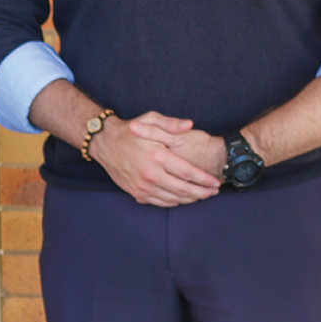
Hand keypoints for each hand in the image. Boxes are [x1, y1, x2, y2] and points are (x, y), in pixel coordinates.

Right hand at [89, 111, 222, 206]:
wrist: (105, 143)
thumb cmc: (131, 130)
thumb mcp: (151, 119)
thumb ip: (171, 124)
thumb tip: (190, 124)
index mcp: (157, 156)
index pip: (187, 172)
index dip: (204, 179)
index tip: (215, 182)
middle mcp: (151, 174)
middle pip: (182, 189)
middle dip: (201, 192)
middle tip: (214, 192)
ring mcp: (143, 186)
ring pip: (172, 199)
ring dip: (190, 199)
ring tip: (202, 195)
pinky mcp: (137, 193)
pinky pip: (160, 202)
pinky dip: (174, 202)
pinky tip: (183, 197)